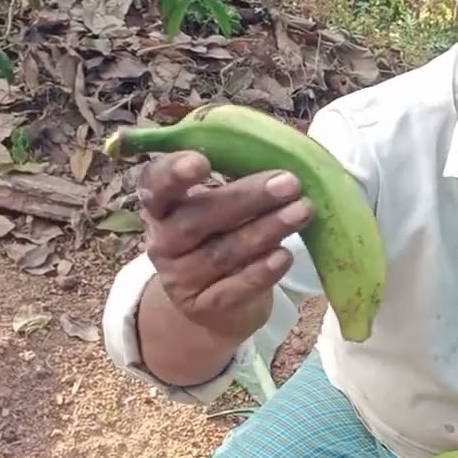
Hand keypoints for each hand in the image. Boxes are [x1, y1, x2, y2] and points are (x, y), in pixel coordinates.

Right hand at [138, 150, 311, 339]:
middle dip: (247, 198)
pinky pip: (233, 289)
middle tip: (289, 182)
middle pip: (198, 218)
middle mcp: (163, 241)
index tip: (201, 161)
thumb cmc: (224, 235)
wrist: (216, 302)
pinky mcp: (203, 307)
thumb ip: (236, 178)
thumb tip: (286, 150)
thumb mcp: (220, 206)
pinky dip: (261, 272)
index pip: (155, 185)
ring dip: (266, 230)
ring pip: (222, 253)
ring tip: (302, 212)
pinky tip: (284, 256)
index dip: (173, 173)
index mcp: (162, 206)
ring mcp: (180, 278)